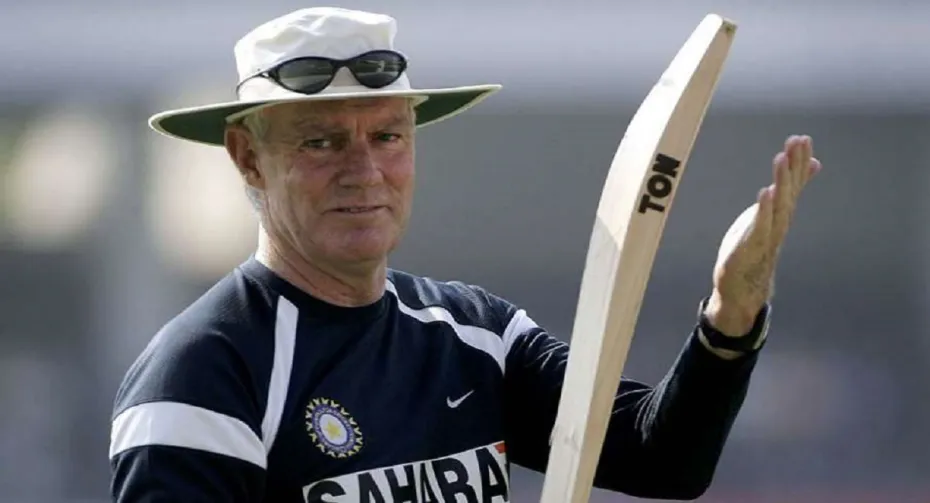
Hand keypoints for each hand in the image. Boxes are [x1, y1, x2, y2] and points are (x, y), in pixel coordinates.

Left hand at [704, 135, 821, 336]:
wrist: (743, 287)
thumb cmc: (755, 248)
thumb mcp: (769, 217)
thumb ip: (785, 196)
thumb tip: (809, 170)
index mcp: (781, 215)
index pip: (794, 184)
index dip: (799, 161)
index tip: (803, 138)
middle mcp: (779, 223)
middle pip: (789, 190)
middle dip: (793, 165)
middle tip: (797, 140)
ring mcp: (768, 235)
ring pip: (778, 205)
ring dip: (781, 181)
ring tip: (781, 158)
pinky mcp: (752, 247)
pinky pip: (761, 226)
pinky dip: (765, 209)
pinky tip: (766, 192)